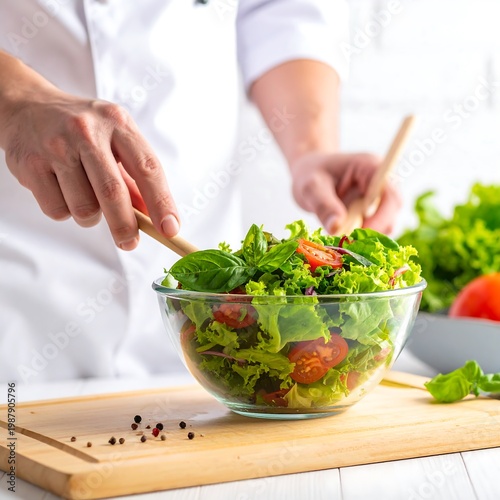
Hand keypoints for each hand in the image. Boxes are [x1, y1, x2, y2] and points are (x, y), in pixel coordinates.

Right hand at [3, 88, 178, 249]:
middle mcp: (87, 131)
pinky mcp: (30, 164)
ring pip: (84, 208)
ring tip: (84, 196)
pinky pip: (57, 210)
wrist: (26, 107)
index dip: (162, 203)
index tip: (170, 229)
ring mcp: (56, 146)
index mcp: (118, 123)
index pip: (148, 168)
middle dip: (125, 226)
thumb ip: (135, 178)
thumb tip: (154, 216)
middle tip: (130, 243)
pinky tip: (62, 189)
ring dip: (90, 216)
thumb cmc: (81, 130)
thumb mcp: (115, 141)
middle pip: (113, 193)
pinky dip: (65, 211)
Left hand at [289, 152, 401, 234]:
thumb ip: (324, 205)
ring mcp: (378, 198)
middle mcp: (380, 182)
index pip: (389, 193)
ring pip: (386, 223)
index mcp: (370, 168)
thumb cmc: (309, 173)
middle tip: (350, 242)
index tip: (362, 231)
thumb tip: (336, 228)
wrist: (308, 173)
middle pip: (392, 210)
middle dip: (375, 228)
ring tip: (343, 239)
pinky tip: (344, 238)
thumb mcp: (311, 187)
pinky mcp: (372, 212)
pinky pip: (375, 229)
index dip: (383, 215)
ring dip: (367, 235)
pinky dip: (362, 237)